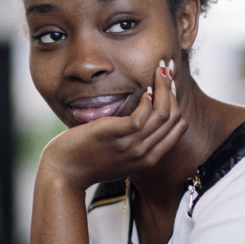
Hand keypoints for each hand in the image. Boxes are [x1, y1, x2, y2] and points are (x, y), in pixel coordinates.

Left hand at [39, 58, 185, 189]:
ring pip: (162, 113)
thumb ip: (135, 142)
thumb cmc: (89, 160)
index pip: (179, 127)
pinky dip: (147, 100)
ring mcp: (130, 146)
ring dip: (163, 87)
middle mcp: (144, 154)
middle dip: (173, 89)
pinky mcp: (113, 135)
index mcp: (149, 159)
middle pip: (174, 117)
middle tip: (166, 70)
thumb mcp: (120, 156)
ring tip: (158, 71)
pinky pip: (141, 116)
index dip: (177, 102)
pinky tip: (143, 90)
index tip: (169, 86)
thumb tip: (143, 118)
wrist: (65, 173)